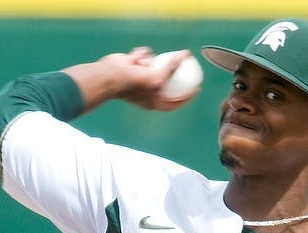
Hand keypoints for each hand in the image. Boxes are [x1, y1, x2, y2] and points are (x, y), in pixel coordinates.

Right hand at [67, 49, 196, 112]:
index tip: (197, 88)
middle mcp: (147, 90)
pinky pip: (144, 55)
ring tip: (142, 64)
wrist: (110, 76)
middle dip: (174, 72)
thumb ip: (171, 68)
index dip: (187, 96)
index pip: (174, 101)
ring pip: (155, 64)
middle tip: (186, 63)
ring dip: (150, 62)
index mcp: (153, 101)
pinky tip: (134, 58)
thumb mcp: (156, 78)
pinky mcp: (134, 65)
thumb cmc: (133, 83)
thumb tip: (185, 55)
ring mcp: (140, 77)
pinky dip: (140, 55)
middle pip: (166, 81)